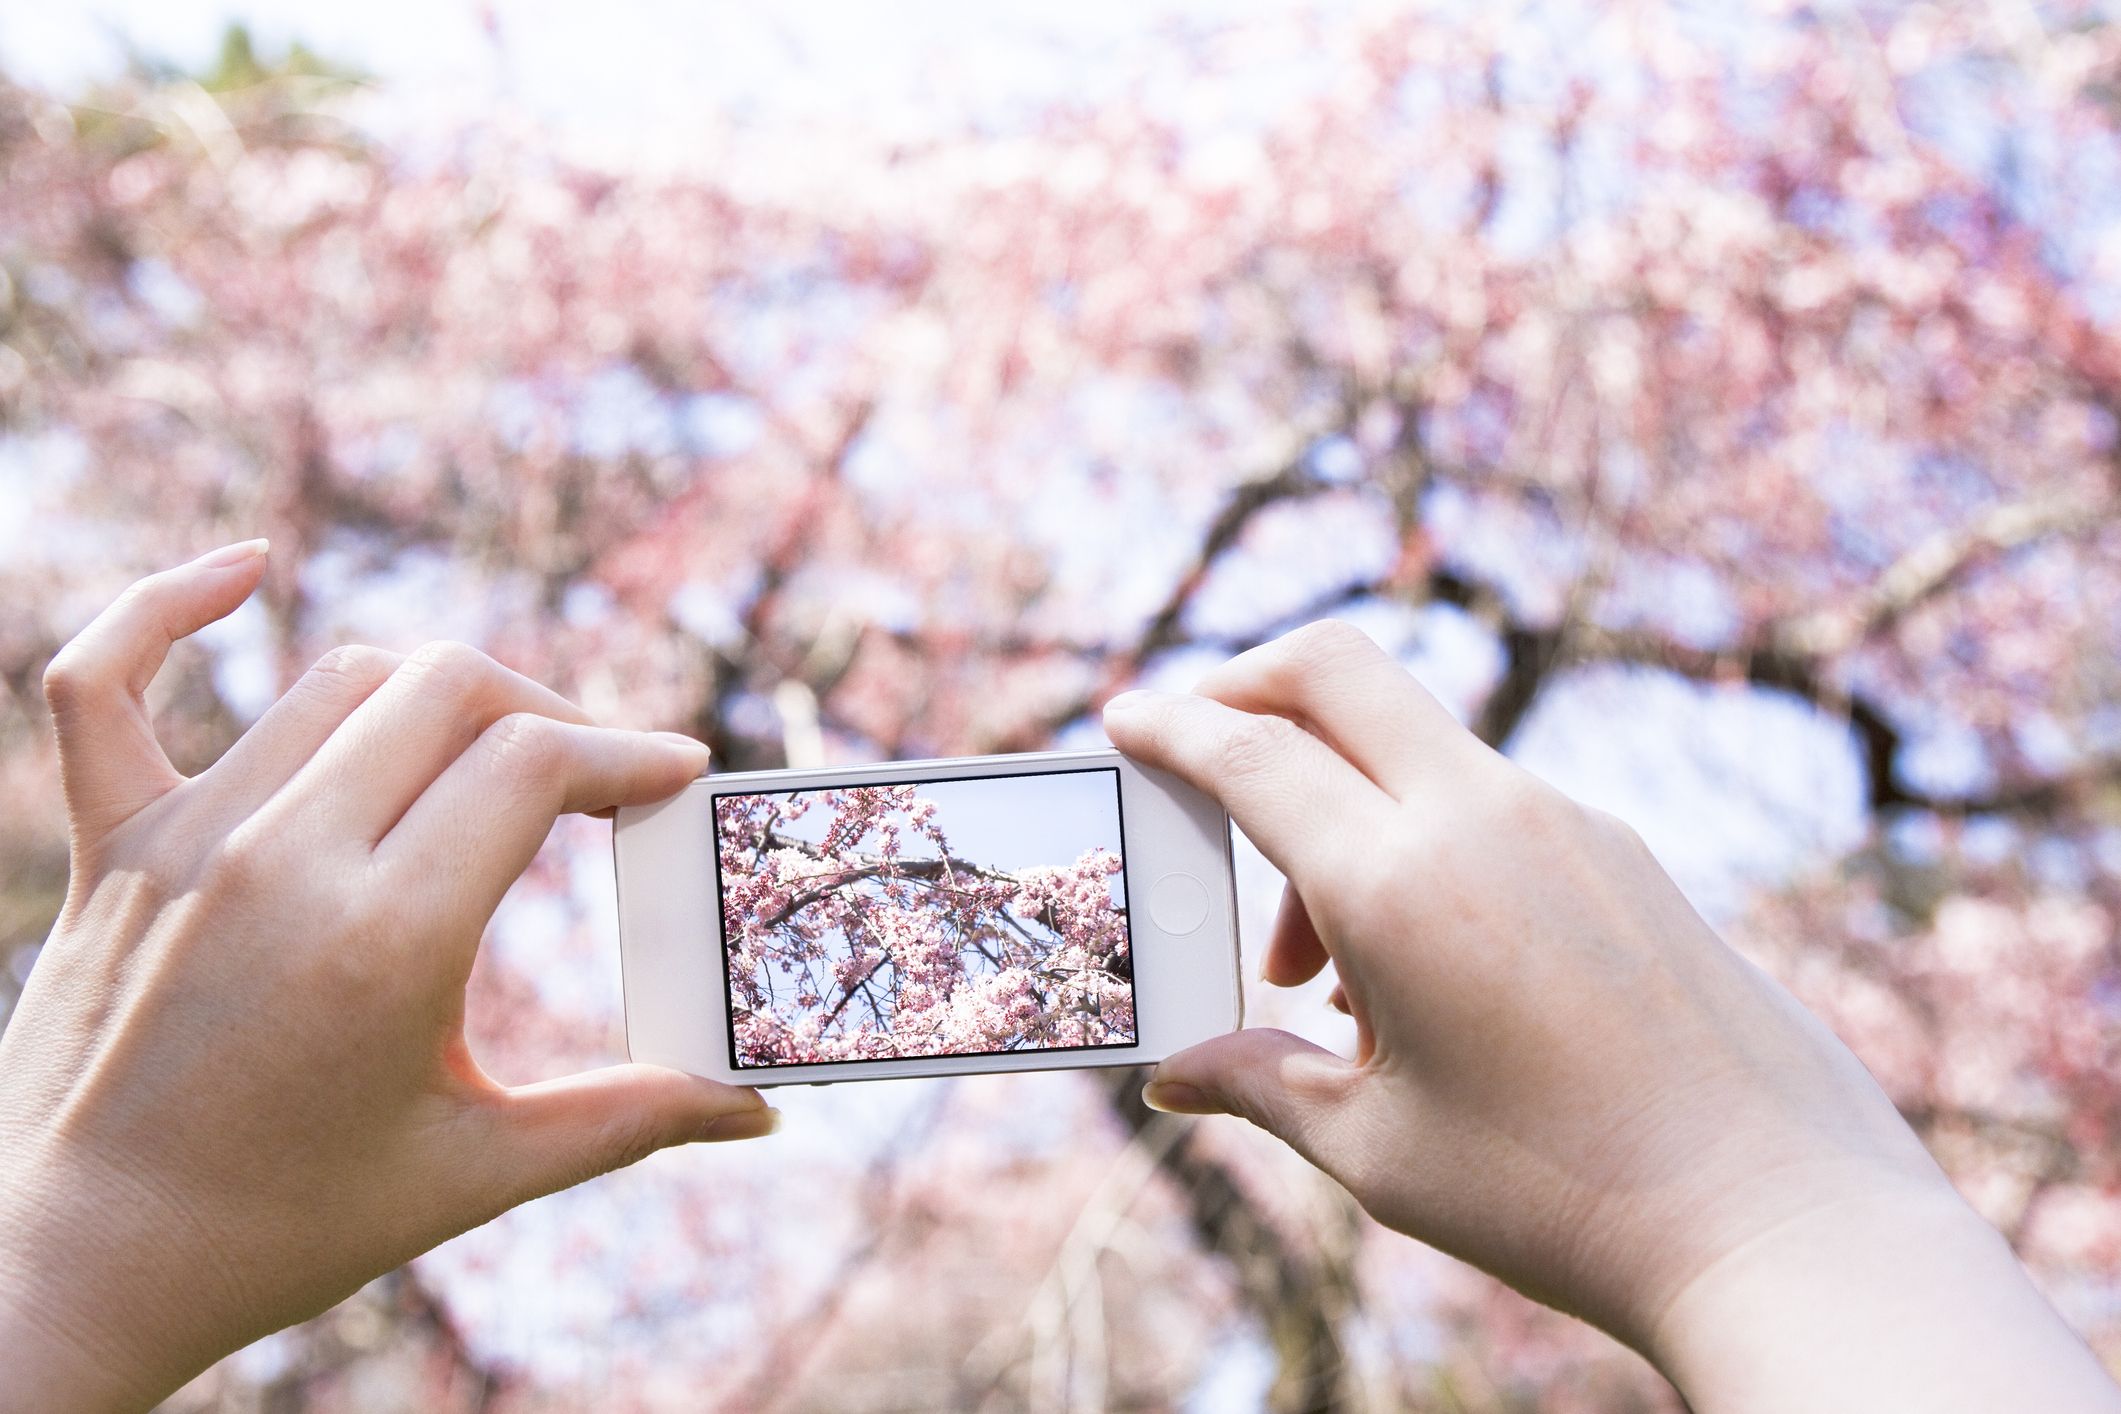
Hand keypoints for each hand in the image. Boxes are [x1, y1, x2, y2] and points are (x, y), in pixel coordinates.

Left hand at [0, 542, 774, 1410]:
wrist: (82, 1266)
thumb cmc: (288, 1225)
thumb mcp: (477, 1172)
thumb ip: (629, 1120)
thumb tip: (758, 1112)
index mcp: (386, 938)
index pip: (536, 764)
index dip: (629, 754)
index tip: (675, 777)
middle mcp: (283, 861)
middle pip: (454, 690)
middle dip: (552, 716)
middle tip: (594, 779)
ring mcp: (187, 839)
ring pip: (341, 678)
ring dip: (438, 694)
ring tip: (487, 751)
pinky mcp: (114, 841)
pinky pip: (103, 683)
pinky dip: (168, 607)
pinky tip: (244, 566)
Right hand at [1104, 621, 2118, 1412]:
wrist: (1781, 1222)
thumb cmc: (1564, 1196)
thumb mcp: (1379, 1150)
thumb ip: (1261, 1084)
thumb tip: (1176, 1076)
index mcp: (1399, 882)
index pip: (1250, 752)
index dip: (1169, 726)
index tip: (1123, 718)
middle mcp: (1484, 817)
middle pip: (1335, 670)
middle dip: (1244, 686)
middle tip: (1197, 758)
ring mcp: (1567, 823)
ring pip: (1410, 747)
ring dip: (1335, 807)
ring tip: (1323, 985)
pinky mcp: (1621, 855)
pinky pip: (1484, 803)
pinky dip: (1417, 843)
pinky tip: (1425, 982)